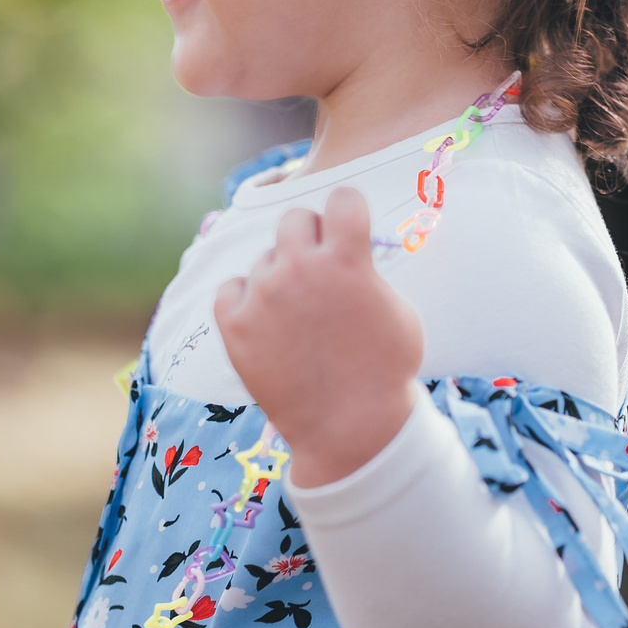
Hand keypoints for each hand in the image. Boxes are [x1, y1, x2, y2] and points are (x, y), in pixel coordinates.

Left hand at [214, 187, 422, 487]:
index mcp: (346, 260)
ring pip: (264, 260)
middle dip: (309, 239)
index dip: (348, 212)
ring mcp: (262, 296)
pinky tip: (265, 324)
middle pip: (294, 218)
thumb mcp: (397, 310)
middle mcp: (300, 269)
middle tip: (319, 271)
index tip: (348, 228)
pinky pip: (230, 289)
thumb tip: (350, 251)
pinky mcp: (233, 324)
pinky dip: (245, 302)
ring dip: (280, 279)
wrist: (349, 429)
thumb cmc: (386, 372)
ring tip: (298, 320)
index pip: (341, 198)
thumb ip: (368, 271)